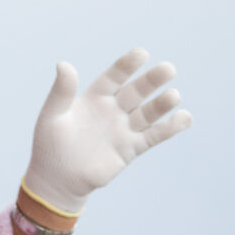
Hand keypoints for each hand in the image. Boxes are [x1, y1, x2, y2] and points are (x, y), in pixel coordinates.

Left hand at [22, 48, 192, 216]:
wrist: (57, 181)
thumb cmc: (49, 147)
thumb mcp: (52, 117)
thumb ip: (61, 92)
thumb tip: (64, 64)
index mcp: (94, 98)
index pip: (114, 77)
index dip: (127, 65)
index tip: (142, 53)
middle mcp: (112, 110)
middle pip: (137, 91)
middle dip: (152, 80)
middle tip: (168, 69)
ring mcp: (123, 129)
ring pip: (148, 113)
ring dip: (162, 104)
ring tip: (173, 96)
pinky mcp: (130, 149)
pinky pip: (153, 136)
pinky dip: (169, 128)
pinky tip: (185, 118)